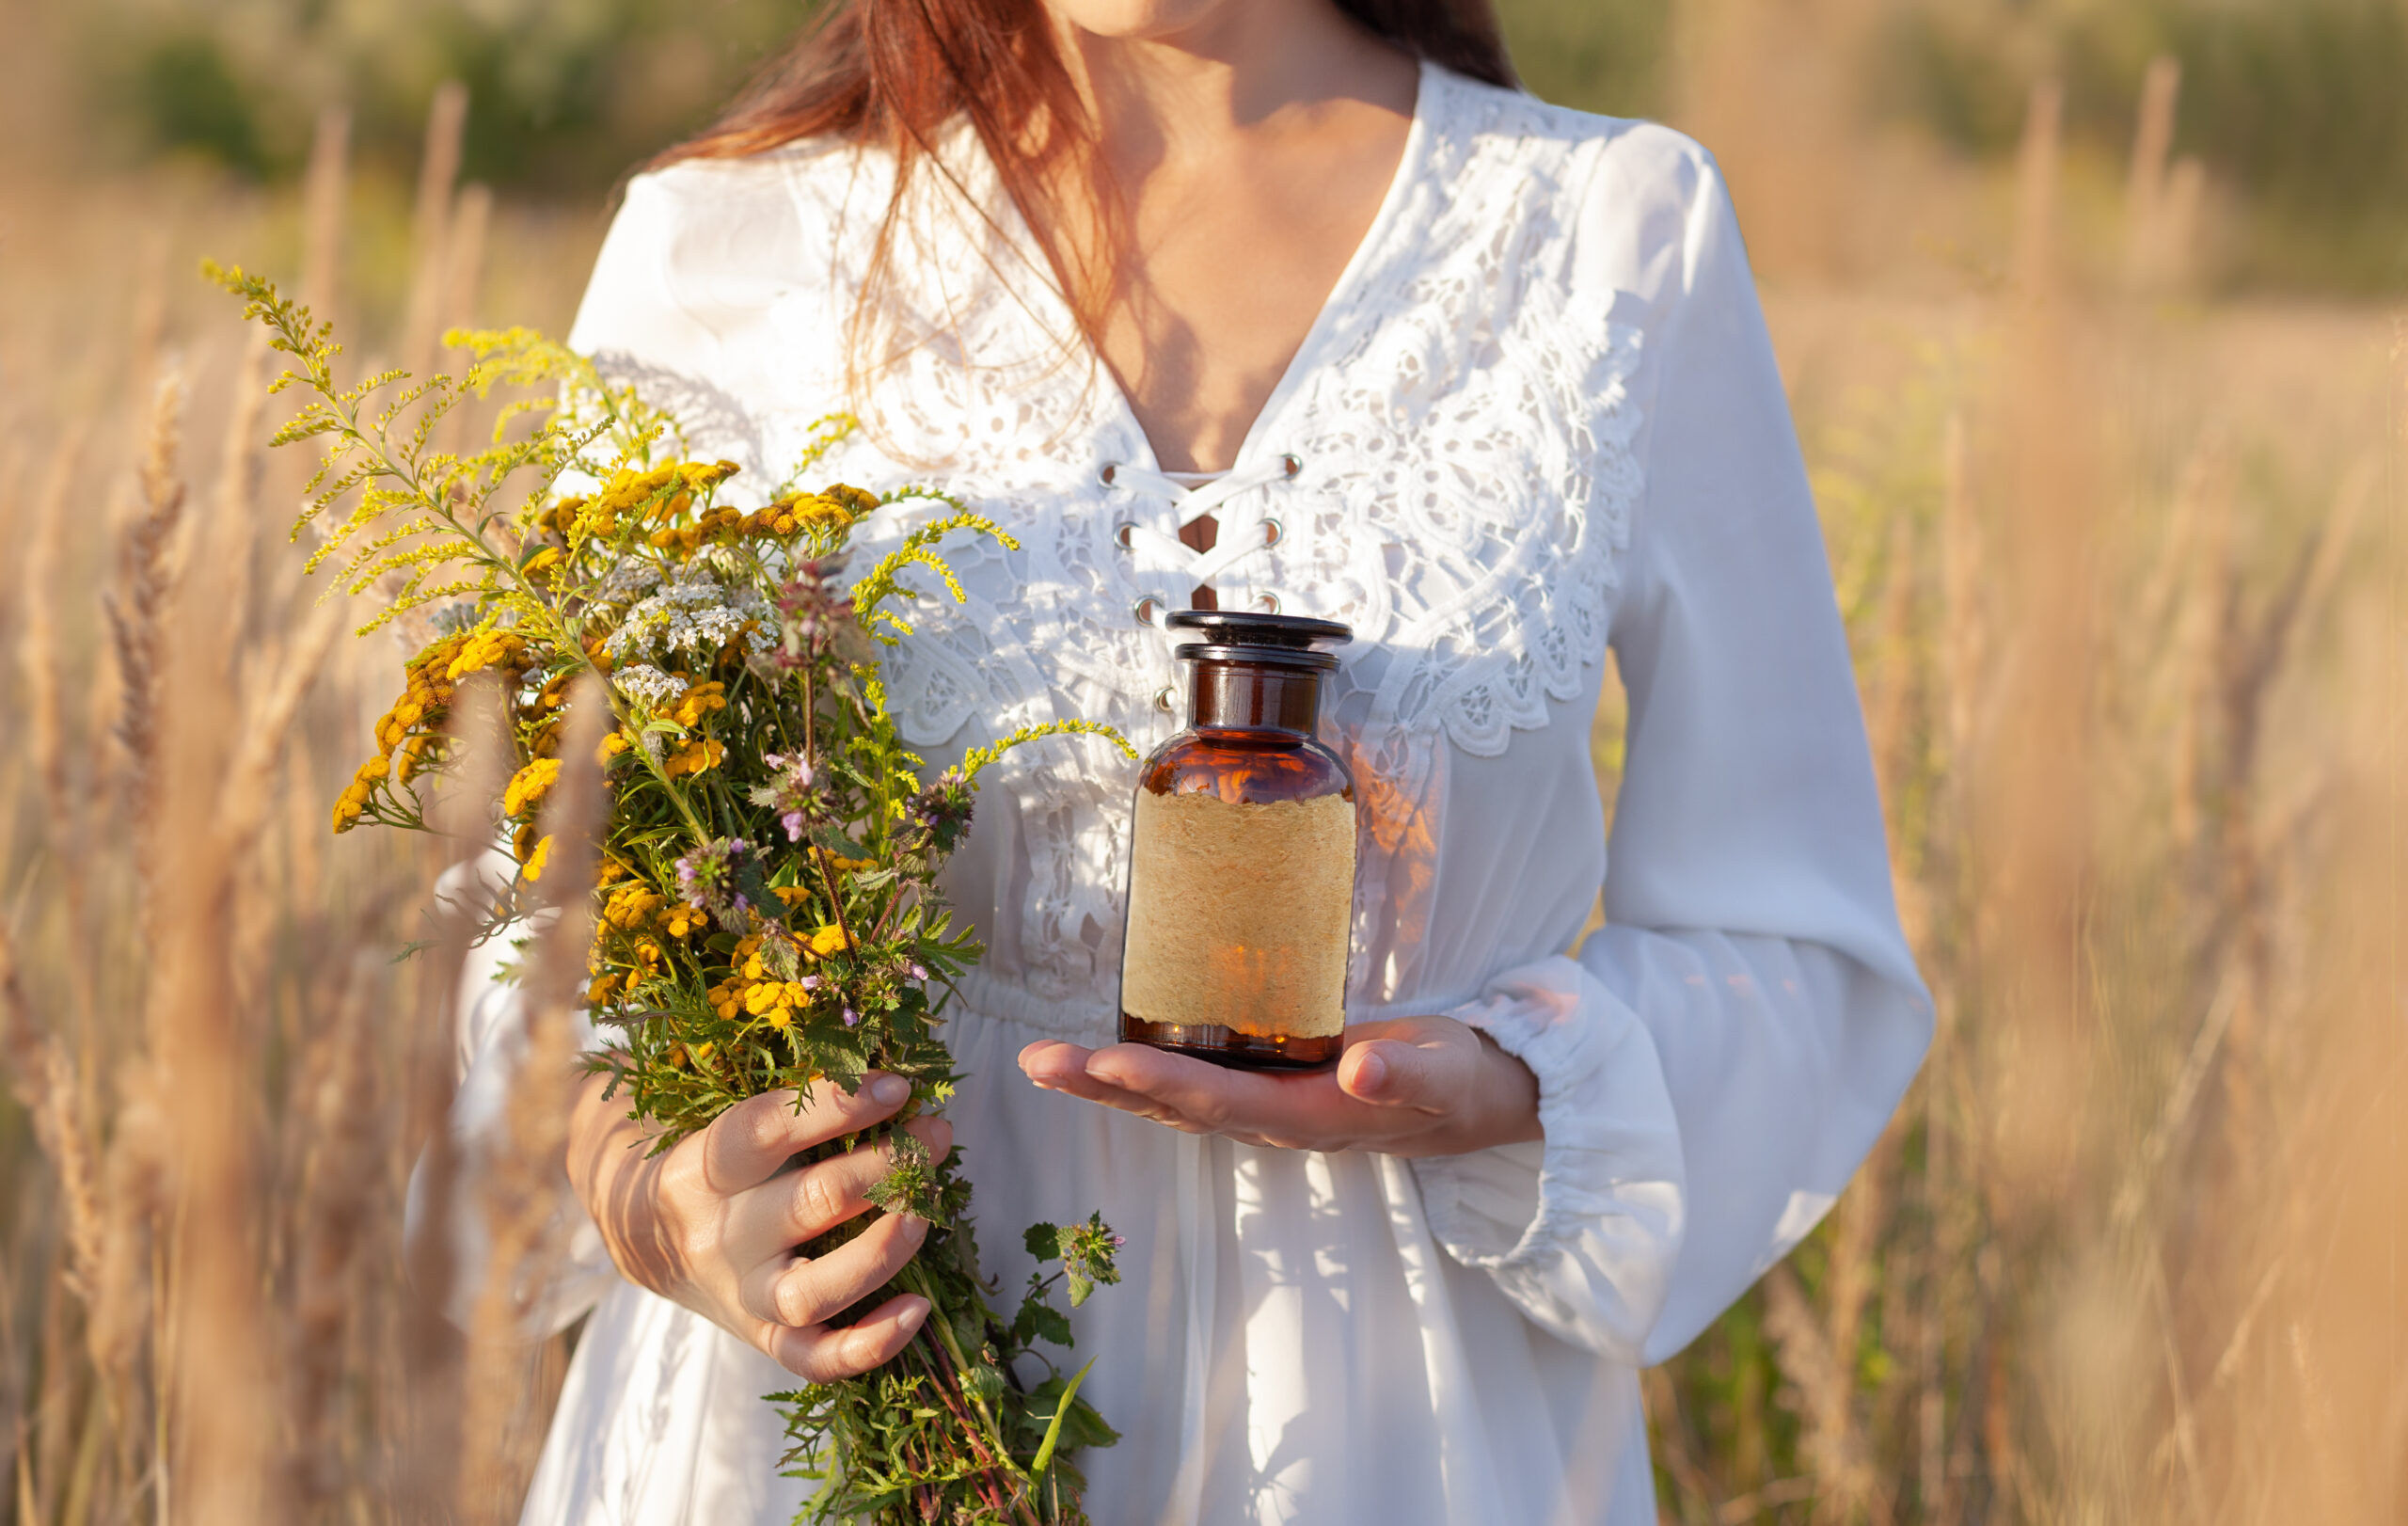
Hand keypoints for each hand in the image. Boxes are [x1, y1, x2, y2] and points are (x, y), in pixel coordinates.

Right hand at [567, 1070, 950, 1380]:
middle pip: (809, 1203)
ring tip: (925, 1210)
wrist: (649, 1240)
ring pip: (812, 1290)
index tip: (898, 1085)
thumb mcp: (730, 1118)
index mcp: (701, 1167)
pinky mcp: (765, 1339)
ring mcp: (741, 1294)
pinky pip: (817, 1357)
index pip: (763, 1129)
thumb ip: (792, 1097)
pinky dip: (872, 1342)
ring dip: (883, 1249)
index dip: (836, 1104)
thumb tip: (890, 1070)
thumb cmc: (717, 1161)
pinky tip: (919, 1307)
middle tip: (935, 1135)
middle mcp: (718, 1235)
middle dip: (887, 1165)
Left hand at [1018, 1015, 1541, 1156]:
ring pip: (1171, 1099)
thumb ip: (1406, 1074)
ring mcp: (1262, 1106)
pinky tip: (1097, 1056)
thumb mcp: (1445, 1074)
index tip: (1108, 1062)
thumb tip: (1359, 1070)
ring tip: (1042, 1062)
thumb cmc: (1456, 1081)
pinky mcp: (1262, 1084)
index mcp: (1309, 1118)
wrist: (1469, 1100)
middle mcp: (1271, 1120)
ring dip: (1105, 1084)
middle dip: (1105, 1087)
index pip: (1222, 1104)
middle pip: (1175, 1108)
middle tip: (1040, 1063)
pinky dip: (1136, 1071)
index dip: (1163, 1084)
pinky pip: (1187, 1082)